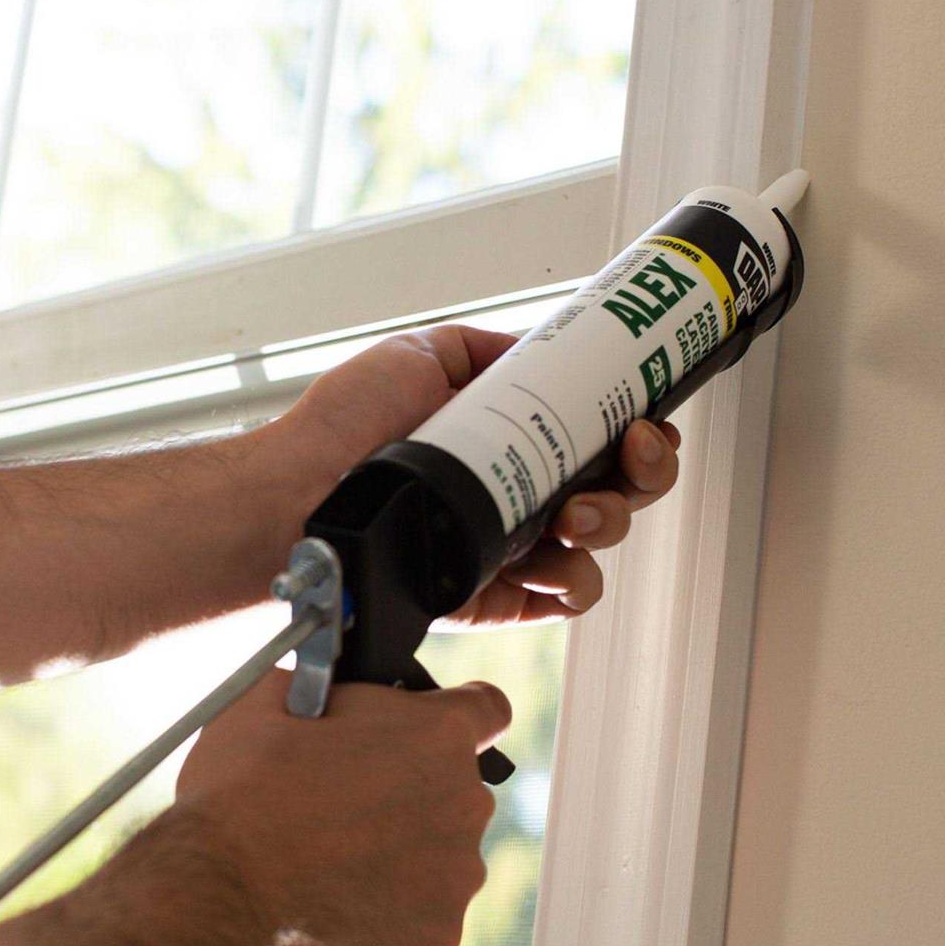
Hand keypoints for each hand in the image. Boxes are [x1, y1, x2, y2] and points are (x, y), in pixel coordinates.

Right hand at [175, 668, 510, 945]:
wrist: (218, 896)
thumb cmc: (240, 790)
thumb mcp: (269, 698)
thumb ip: (321, 684)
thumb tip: (319, 687)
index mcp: (437, 734)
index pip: (487, 709)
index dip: (457, 715)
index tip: (426, 732)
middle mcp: (465, 804)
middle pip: (456, 791)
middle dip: (412, 793)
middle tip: (344, 805)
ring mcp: (456, 880)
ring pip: (441, 860)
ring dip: (400, 859)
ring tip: (329, 865)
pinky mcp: (437, 944)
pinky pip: (419, 921)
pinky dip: (386, 918)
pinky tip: (332, 911)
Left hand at [269, 325, 682, 622]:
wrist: (299, 490)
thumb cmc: (343, 426)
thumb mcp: (421, 354)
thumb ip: (485, 349)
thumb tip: (543, 348)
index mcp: (513, 436)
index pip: (600, 433)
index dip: (639, 426)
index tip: (642, 416)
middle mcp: (522, 490)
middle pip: (622, 487)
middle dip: (645, 471)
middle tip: (626, 454)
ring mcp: (514, 544)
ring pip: (603, 542)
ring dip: (608, 521)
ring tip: (569, 514)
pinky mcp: (498, 595)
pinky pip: (570, 597)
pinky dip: (575, 581)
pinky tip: (550, 559)